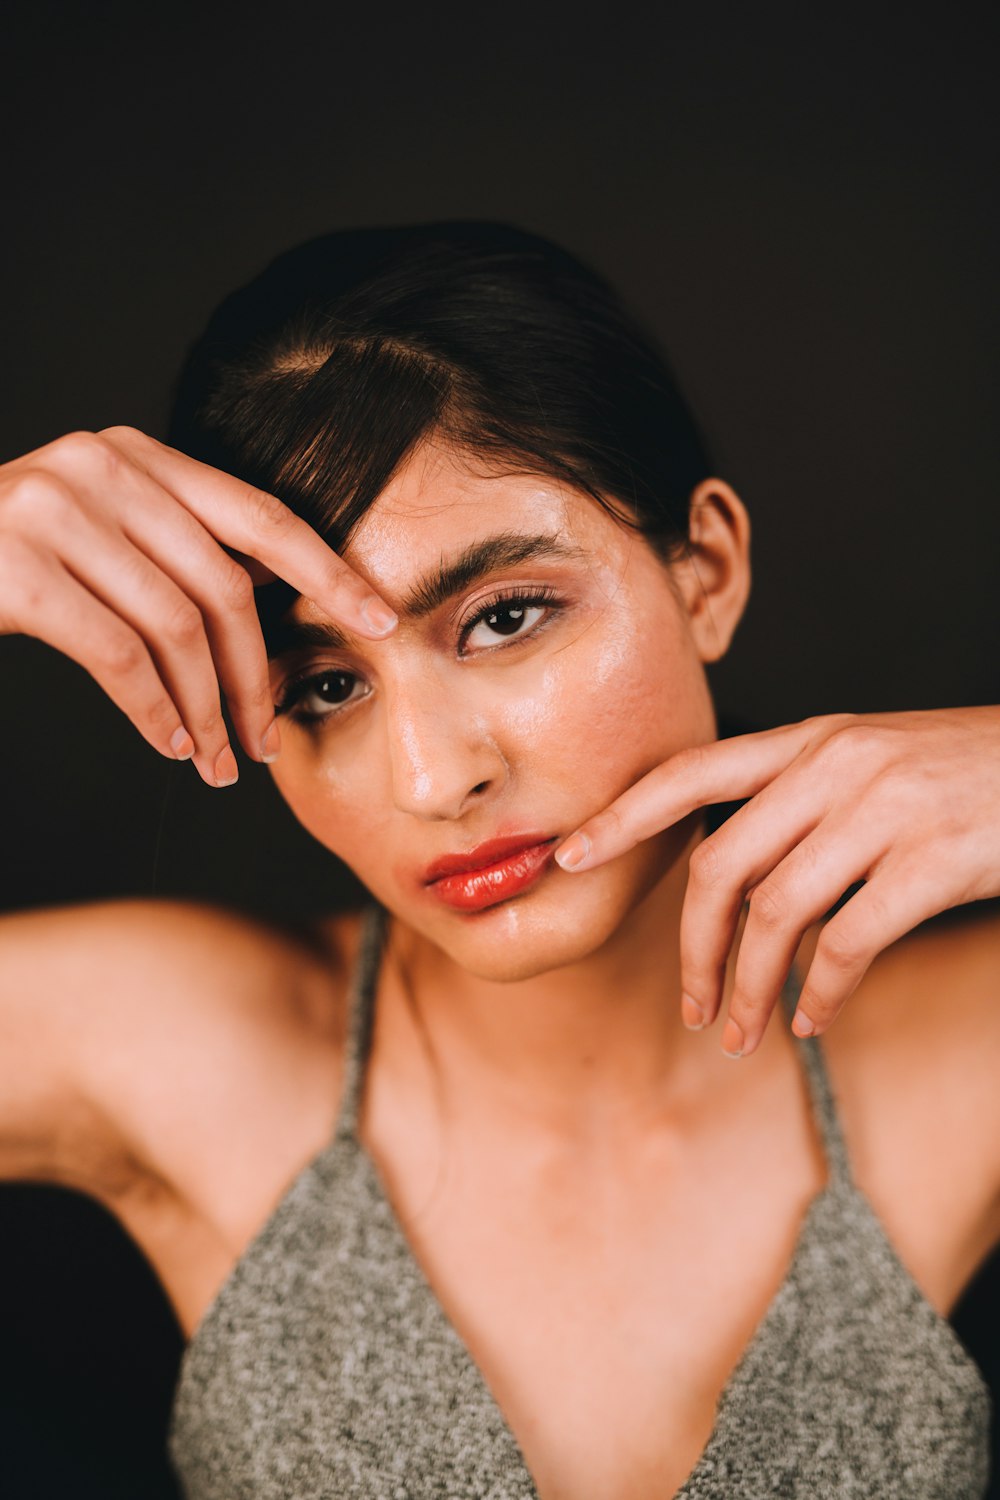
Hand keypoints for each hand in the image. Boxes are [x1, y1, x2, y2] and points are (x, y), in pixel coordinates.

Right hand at [0, 427, 397, 787]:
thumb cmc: (12, 557)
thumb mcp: (103, 531)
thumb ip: (176, 547)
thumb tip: (270, 596)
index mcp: (138, 455)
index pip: (258, 513)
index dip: (327, 569)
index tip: (381, 618)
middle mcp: (101, 467)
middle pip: (223, 587)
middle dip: (256, 676)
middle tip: (265, 742)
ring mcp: (52, 511)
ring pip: (174, 629)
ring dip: (209, 709)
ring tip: (218, 760)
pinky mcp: (15, 568)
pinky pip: (116, 656)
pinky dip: (153, 710)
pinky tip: (170, 744)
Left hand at [554, 708, 999, 1056]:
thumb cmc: (963, 776)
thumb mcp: (873, 763)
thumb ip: (801, 803)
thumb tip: (734, 884)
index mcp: (811, 741)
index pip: (691, 773)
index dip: (623, 817)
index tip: (568, 855)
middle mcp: (835, 767)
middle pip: (720, 867)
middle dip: (692, 949)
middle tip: (692, 1007)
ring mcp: (883, 810)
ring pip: (775, 914)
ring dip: (749, 988)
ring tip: (743, 1033)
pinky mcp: (931, 860)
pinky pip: (847, 944)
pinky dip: (821, 995)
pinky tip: (817, 1020)